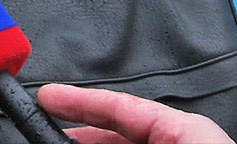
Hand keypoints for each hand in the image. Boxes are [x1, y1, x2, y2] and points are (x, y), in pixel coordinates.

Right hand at [35, 84, 236, 143]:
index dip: (78, 100)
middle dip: (81, 131)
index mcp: (190, 129)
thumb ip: (111, 137)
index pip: (122, 104)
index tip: (47, 97)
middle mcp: (187, 140)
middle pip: (122, 128)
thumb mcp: (159, 143)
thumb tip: (69, 137)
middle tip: (46, 130)